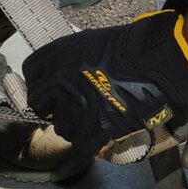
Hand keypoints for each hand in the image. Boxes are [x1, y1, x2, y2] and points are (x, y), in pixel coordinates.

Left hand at [23, 0, 187, 157]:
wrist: (156, 62)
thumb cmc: (126, 48)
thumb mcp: (85, 42)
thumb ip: (62, 60)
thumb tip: (54, 76)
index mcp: (54, 59)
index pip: (31, 81)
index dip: (45, 89)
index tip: (56, 93)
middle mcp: (57, 84)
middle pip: (42, 109)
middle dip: (58, 109)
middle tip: (78, 106)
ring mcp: (74, 108)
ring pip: (63, 129)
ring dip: (77, 126)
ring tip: (97, 116)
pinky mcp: (93, 129)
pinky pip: (81, 146)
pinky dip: (92, 143)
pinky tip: (102, 133)